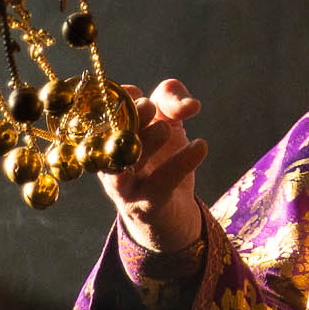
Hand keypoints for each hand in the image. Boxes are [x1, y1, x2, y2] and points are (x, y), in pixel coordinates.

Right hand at [101, 78, 208, 255]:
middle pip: (109, 134)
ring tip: (166, 129)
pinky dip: (181, 162)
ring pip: (123, 162)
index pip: (107, 109)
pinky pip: (159, 183)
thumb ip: (171, 101)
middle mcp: (109, 158)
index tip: (150, 101)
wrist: (172, 213)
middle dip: (129, 116)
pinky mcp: (145, 205)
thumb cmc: (163, 159)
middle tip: (150, 108)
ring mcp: (123, 185)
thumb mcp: (167, 122)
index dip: (126, 97)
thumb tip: (190, 105)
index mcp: (111, 134)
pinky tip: (201, 146)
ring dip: (145, 140)